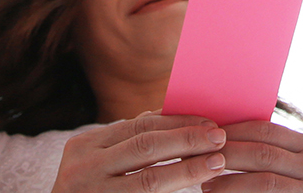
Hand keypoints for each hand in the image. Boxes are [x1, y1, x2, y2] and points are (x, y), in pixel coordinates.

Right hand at [50, 113, 227, 192]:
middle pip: (145, 146)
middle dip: (186, 139)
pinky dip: (174, 191)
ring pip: (149, 179)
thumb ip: (126, 142)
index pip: (138, 126)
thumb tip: (170, 116)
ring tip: (216, 162)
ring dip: (188, 169)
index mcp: (84, 145)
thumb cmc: (89, 192)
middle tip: (219, 137)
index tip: (207, 121)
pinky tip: (196, 189)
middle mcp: (84, 168)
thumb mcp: (96, 162)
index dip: (176, 122)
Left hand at [206, 121, 302, 191]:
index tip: (205, 136)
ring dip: (228, 182)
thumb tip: (222, 134)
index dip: (233, 132)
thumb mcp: (299, 165)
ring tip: (205, 184)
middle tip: (196, 158)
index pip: (267, 132)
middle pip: (263, 154)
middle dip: (225, 155)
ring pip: (263, 181)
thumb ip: (275, 151)